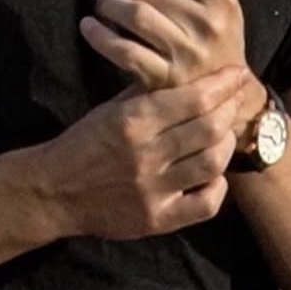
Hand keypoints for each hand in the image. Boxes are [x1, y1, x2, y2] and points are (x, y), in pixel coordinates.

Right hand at [44, 65, 249, 239]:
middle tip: (237, 98)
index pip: (193, 98)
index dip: (223, 84)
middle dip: (230, 108)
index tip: (237, 74)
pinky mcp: (157, 220)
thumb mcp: (111, 109)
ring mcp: (153, 191)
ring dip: (227, 144)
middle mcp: (145, 155)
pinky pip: (205, 205)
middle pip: (209, 128)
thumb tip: (188, 69)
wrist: (53, 191)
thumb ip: (148, 93)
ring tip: (226, 132)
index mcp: (133, 121)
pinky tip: (214, 172)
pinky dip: (218, 186)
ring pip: (212, 163)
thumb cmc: (84, 142)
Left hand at [79, 0, 247, 91]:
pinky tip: (89, 27)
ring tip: (103, 4)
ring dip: (109, 5)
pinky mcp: (163, 80)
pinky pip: (124, 52)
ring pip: (136, 15)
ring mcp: (185, 54)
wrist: (226, 96)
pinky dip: (100, 36)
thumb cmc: (220, 32)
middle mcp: (206, 24)